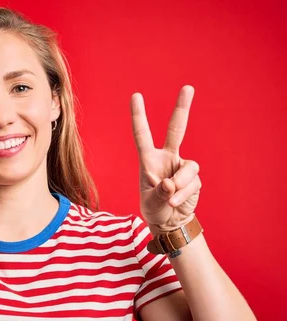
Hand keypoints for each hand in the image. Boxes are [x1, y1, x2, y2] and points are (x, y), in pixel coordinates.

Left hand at [130, 85, 200, 232]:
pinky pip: (192, 183)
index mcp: (148, 159)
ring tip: (170, 199)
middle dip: (182, 108)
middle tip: (188, 87)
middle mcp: (167, 158)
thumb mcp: (150, 203)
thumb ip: (159, 193)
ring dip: (180, 186)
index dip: (139, 116)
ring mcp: (182, 166)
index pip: (142, 134)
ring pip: (189, 167)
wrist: (170, 221)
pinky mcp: (195, 178)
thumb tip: (170, 183)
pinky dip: (184, 195)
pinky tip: (175, 203)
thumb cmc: (153, 208)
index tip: (136, 95)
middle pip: (176, 129)